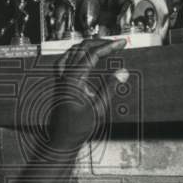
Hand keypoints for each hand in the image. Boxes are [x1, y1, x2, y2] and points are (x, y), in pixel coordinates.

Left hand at [47, 37, 127, 153]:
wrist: (61, 140)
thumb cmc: (77, 129)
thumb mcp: (98, 109)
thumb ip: (109, 88)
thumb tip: (122, 72)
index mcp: (73, 79)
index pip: (92, 54)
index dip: (109, 46)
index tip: (122, 43)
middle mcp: (64, 76)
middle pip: (82, 48)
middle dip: (100, 42)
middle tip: (117, 43)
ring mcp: (60, 79)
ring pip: (72, 51)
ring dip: (88, 45)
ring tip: (103, 46)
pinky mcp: (59, 83)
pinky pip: (65, 60)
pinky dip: (76, 53)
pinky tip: (83, 56)